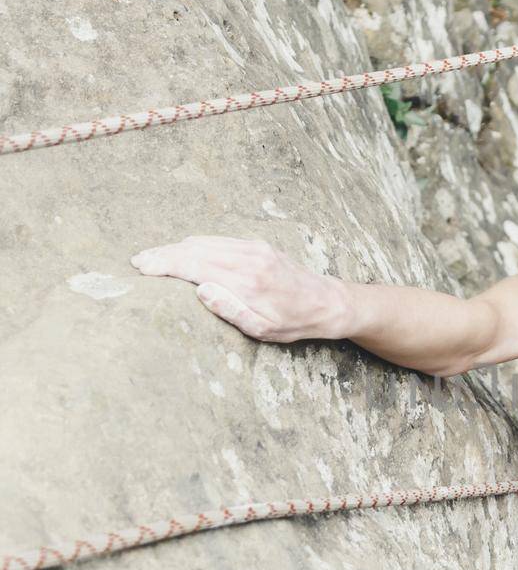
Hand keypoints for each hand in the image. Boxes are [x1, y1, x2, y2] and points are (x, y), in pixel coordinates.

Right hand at [130, 235, 350, 342]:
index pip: (194, 266)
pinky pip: (218, 240)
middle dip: (163, 254)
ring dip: (177, 248)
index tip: (141, 267)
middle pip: (194, 249)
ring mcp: (253, 248)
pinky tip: (183, 252)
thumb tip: (202, 290)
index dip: (164, 264)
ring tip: (153, 258)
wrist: (327, 302)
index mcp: (246, 281)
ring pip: (204, 242)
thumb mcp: (263, 329)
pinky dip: (196, 245)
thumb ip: (231, 310)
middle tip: (138, 262)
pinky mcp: (257, 245)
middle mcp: (248, 258)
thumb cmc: (294, 323)